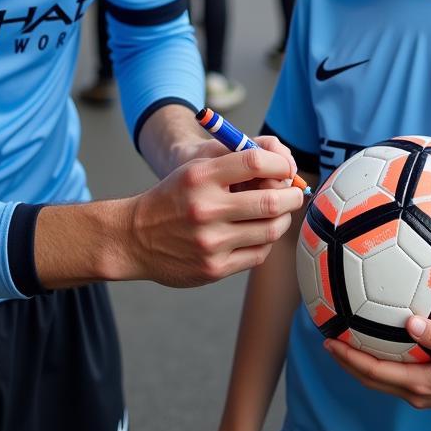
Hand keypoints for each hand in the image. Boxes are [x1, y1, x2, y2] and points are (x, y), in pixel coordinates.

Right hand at [126, 146, 303, 286]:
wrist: (135, 237)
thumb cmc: (174, 197)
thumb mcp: (196, 169)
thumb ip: (236, 164)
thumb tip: (284, 167)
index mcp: (201, 176)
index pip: (255, 162)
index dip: (280, 164)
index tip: (286, 168)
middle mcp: (206, 208)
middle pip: (270, 201)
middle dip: (292, 196)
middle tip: (295, 193)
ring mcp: (210, 241)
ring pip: (270, 230)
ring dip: (283, 219)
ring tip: (281, 213)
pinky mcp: (214, 268)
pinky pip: (258, 254)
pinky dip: (266, 241)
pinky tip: (260, 232)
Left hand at [324, 316, 430, 412]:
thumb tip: (413, 322)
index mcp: (420, 384)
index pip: (374, 372)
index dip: (349, 359)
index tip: (329, 342)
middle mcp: (415, 392)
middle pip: (370, 379)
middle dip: (346, 362)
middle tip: (326, 340)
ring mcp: (420, 392)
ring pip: (379, 380)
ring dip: (358, 364)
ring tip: (342, 343)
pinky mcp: (426, 387)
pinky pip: (393, 376)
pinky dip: (377, 363)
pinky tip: (376, 344)